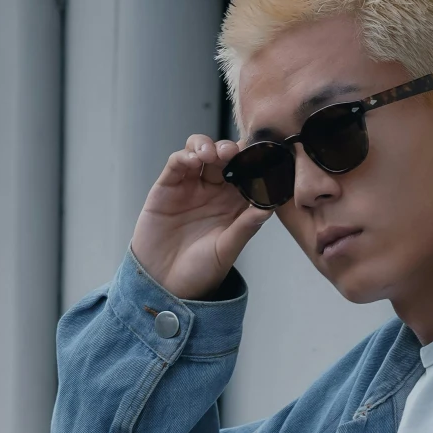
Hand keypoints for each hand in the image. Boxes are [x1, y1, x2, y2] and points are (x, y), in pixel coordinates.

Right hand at [130, 134, 272, 300]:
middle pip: (223, 157)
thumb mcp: (226, 250)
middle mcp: (213, 191)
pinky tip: (192, 160)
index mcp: (233, 205)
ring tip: (210, 154)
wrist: (165, 286)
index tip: (257, 157)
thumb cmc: (199, 272)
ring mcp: (190, 187)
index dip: (251, 162)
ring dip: (206, 146)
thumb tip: (268, 208)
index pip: (245, 173)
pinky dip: (184, 156)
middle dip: (228, 149)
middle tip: (231, 152)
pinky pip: (177, 164)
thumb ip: (245, 228)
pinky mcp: (167, 187)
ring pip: (199, 152)